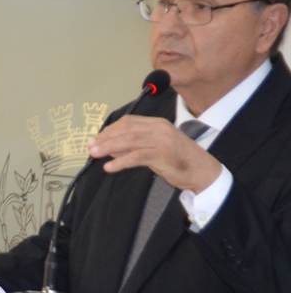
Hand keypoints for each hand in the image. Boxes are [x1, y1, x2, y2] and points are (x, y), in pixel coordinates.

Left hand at [90, 114, 222, 192]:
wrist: (203, 170)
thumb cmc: (178, 160)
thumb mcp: (155, 148)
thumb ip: (135, 146)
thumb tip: (111, 149)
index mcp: (158, 124)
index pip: (129, 122)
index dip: (110, 130)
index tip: (96, 138)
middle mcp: (160, 129)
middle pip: (126, 130)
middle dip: (106, 138)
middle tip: (90, 147)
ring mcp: (162, 141)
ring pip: (129, 141)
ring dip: (109, 147)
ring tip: (95, 154)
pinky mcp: (162, 155)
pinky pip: (137, 156)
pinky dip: (121, 161)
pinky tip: (109, 167)